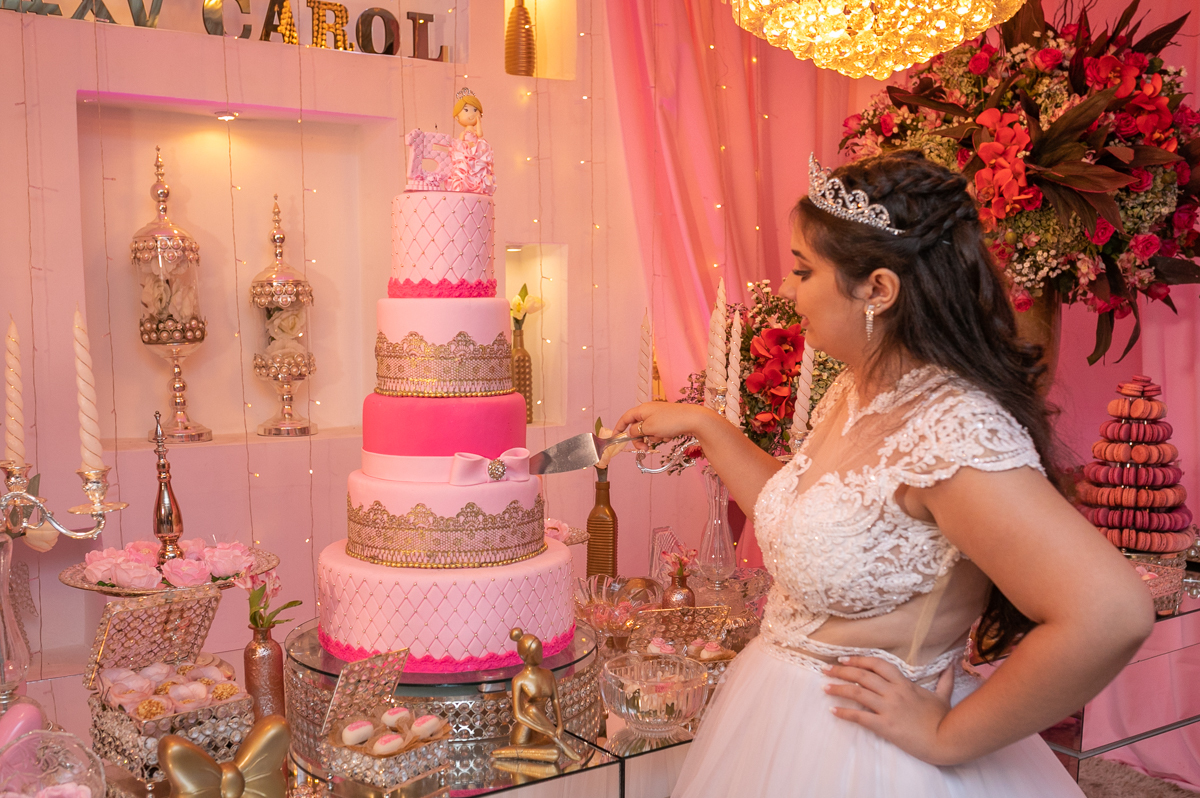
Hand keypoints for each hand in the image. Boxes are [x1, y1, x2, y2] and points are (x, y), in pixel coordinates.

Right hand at [613, 403, 720, 450]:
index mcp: (642, 409)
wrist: (692, 419)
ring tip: (662, 437)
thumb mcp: (649, 428)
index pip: (626, 417)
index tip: (615, 437)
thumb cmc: (670, 421)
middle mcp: (649, 411)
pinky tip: (670, 436)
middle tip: (644, 448)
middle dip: (640, 439)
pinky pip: (659, 432)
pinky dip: (662, 436)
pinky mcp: (668, 421)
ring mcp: (659, 416)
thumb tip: (631, 432)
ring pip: (649, 431)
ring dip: (653, 438)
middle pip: (637, 427)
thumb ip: (636, 431)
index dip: (619, 427)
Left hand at [822, 656, 958, 764]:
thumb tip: (951, 665)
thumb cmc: (944, 719)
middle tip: (826, 668)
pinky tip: (833, 711)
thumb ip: (944, 680)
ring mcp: (888, 708)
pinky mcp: (885, 726)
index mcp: (904, 684)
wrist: (946, 740)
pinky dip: (845, 713)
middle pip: (862, 676)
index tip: (844, 659)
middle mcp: (894, 692)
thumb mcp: (943, 696)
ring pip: (857, 692)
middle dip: (842, 671)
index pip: (878, 665)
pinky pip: (860, 717)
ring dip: (838, 688)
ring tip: (824, 687)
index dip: (859, 660)